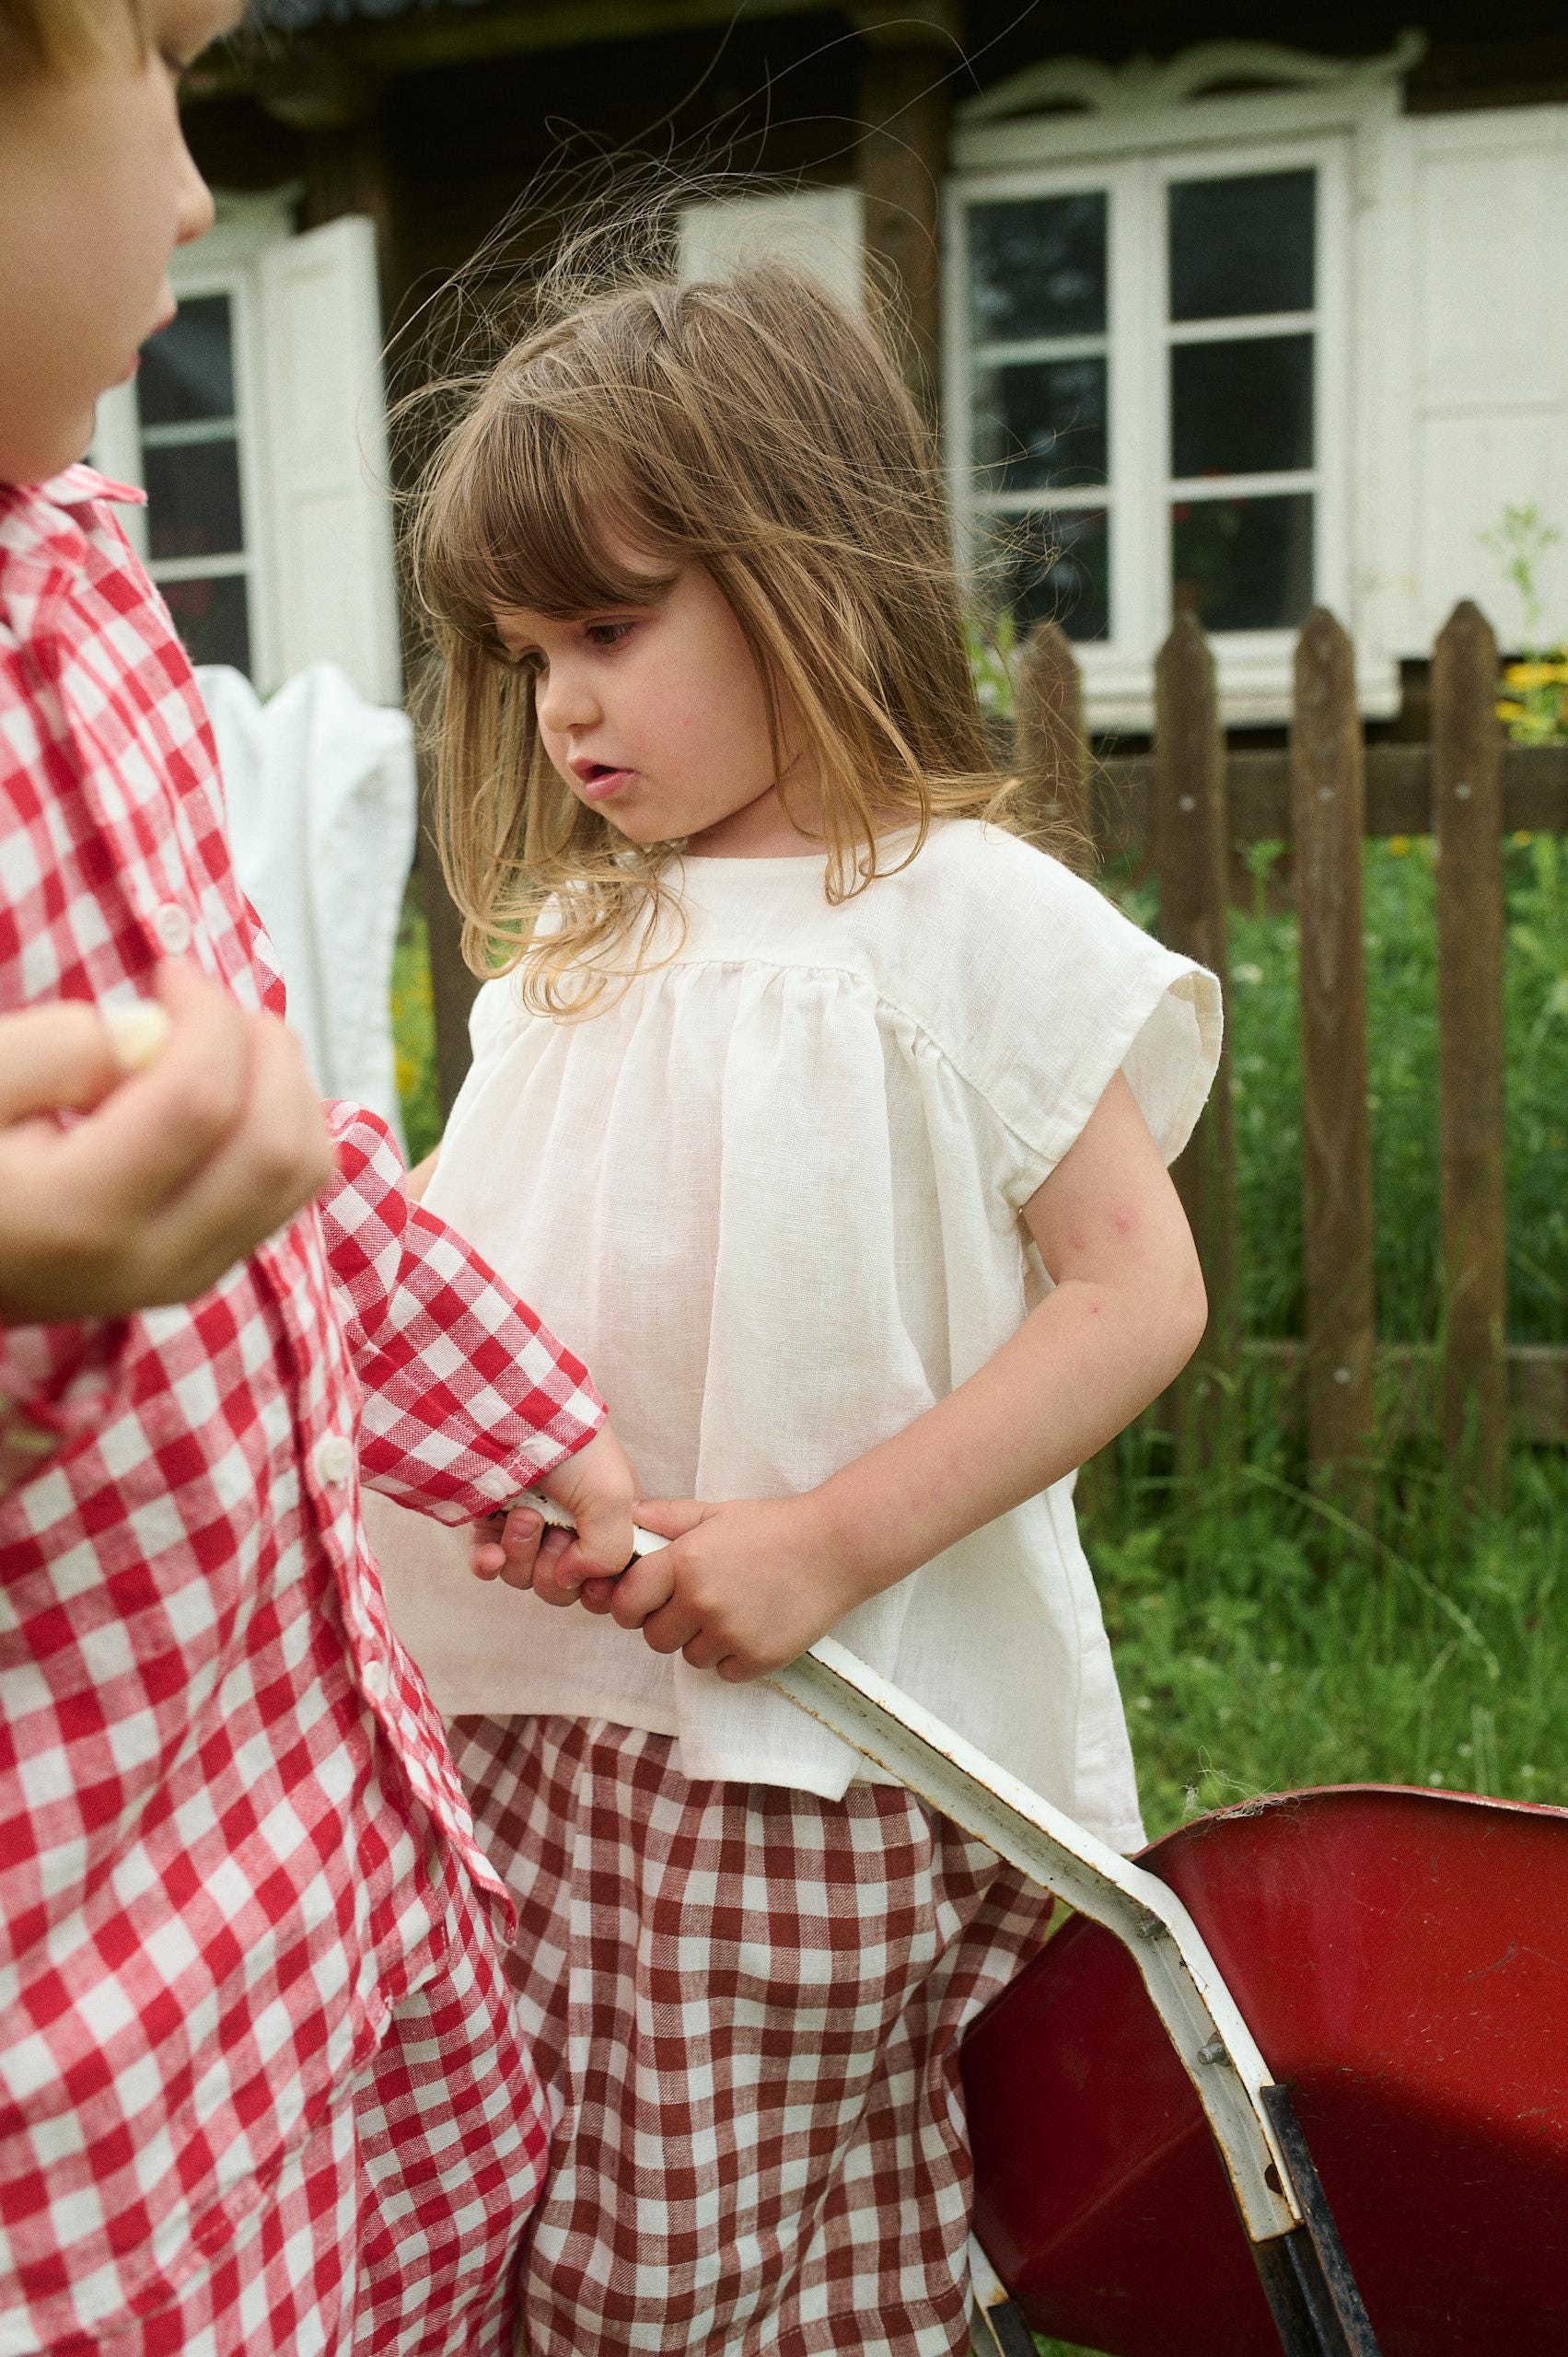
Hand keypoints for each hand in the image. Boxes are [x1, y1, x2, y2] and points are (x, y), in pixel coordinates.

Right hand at [0, 963, 335, 1321]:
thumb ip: (47, 1051)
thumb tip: (147, 1034)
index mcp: (77, 1214)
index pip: (202, 1101)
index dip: (206, 1014)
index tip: (169, 975)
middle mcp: (148, 1262)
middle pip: (276, 1145)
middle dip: (263, 1047)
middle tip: (203, 1004)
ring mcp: (182, 1278)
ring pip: (300, 1173)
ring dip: (283, 1084)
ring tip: (216, 1042)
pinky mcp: (199, 1272)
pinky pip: (286, 1194)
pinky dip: (279, 1123)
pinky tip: (223, 1090)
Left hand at [469, 1421, 637, 1597]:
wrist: (515, 1414)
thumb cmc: (575, 1448)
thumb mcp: (614, 1498)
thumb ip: (609, 1554)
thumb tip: (572, 1580)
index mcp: (609, 1522)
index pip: (607, 1580)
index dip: (598, 1587)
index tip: (591, 1577)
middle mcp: (569, 1528)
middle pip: (564, 1587)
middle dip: (555, 1567)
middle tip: (552, 1530)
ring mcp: (527, 1526)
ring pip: (525, 1579)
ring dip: (524, 1555)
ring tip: (523, 1515)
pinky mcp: (489, 1523)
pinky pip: (489, 1567)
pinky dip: (489, 1565)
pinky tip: (492, 1553)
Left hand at [583, 1493, 865, 1681]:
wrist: (836, 1547)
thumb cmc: (774, 1527)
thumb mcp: (717, 1513)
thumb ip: (668, 1517)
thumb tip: (629, 1517)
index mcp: (684, 1563)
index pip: (627, 1602)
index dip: (632, 1603)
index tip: (646, 1601)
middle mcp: (702, 1602)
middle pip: (654, 1637)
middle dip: (668, 1623)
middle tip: (696, 1604)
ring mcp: (731, 1634)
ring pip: (689, 1657)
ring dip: (703, 1641)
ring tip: (733, 1611)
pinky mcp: (758, 1659)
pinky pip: (724, 1672)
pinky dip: (734, 1657)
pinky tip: (753, 1626)